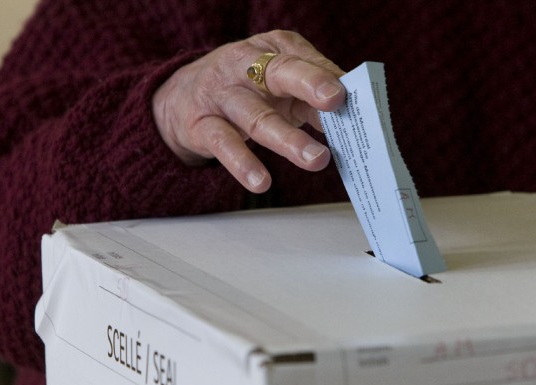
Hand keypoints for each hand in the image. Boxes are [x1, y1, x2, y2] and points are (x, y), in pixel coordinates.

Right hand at [152, 30, 345, 192]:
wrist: (181, 97)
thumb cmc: (245, 90)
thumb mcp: (278, 85)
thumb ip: (311, 98)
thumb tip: (354, 118)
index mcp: (271, 51)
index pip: (303, 61)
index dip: (326, 77)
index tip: (349, 94)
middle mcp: (244, 66)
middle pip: (279, 74)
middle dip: (309, 86)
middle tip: (335, 103)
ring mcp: (222, 95)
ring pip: (257, 117)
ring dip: (288, 139)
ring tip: (316, 160)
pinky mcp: (202, 126)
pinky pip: (225, 144)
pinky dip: (243, 163)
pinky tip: (261, 182)